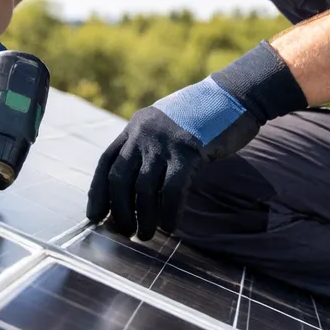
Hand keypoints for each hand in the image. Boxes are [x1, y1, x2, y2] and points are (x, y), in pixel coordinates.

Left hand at [87, 84, 257, 240]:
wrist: (235, 95)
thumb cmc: (204, 117)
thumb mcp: (167, 126)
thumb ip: (150, 147)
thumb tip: (138, 189)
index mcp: (135, 126)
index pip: (106, 163)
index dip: (98, 192)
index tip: (95, 217)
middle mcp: (144, 132)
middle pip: (119, 179)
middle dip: (119, 211)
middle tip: (125, 232)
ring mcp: (165, 141)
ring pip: (143, 189)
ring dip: (143, 217)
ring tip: (146, 234)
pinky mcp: (188, 150)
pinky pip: (172, 190)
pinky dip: (169, 212)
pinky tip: (170, 226)